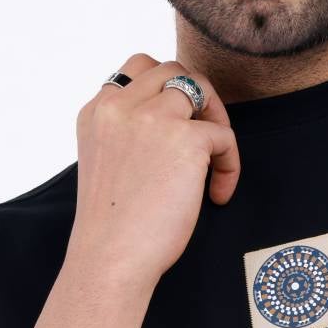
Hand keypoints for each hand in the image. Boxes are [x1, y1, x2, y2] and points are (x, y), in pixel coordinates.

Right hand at [70, 55, 242, 287]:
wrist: (110, 258)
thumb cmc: (112, 226)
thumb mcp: (105, 162)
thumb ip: (127, 133)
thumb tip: (173, 125)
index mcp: (98, 111)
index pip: (137, 69)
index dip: (164, 90)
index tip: (176, 123)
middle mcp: (121, 106)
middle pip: (171, 69)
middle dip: (195, 95)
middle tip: (204, 135)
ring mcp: (153, 118)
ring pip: (200, 88)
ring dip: (215, 120)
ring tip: (214, 160)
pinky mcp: (186, 139)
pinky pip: (223, 136)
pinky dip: (229, 165)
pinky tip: (217, 195)